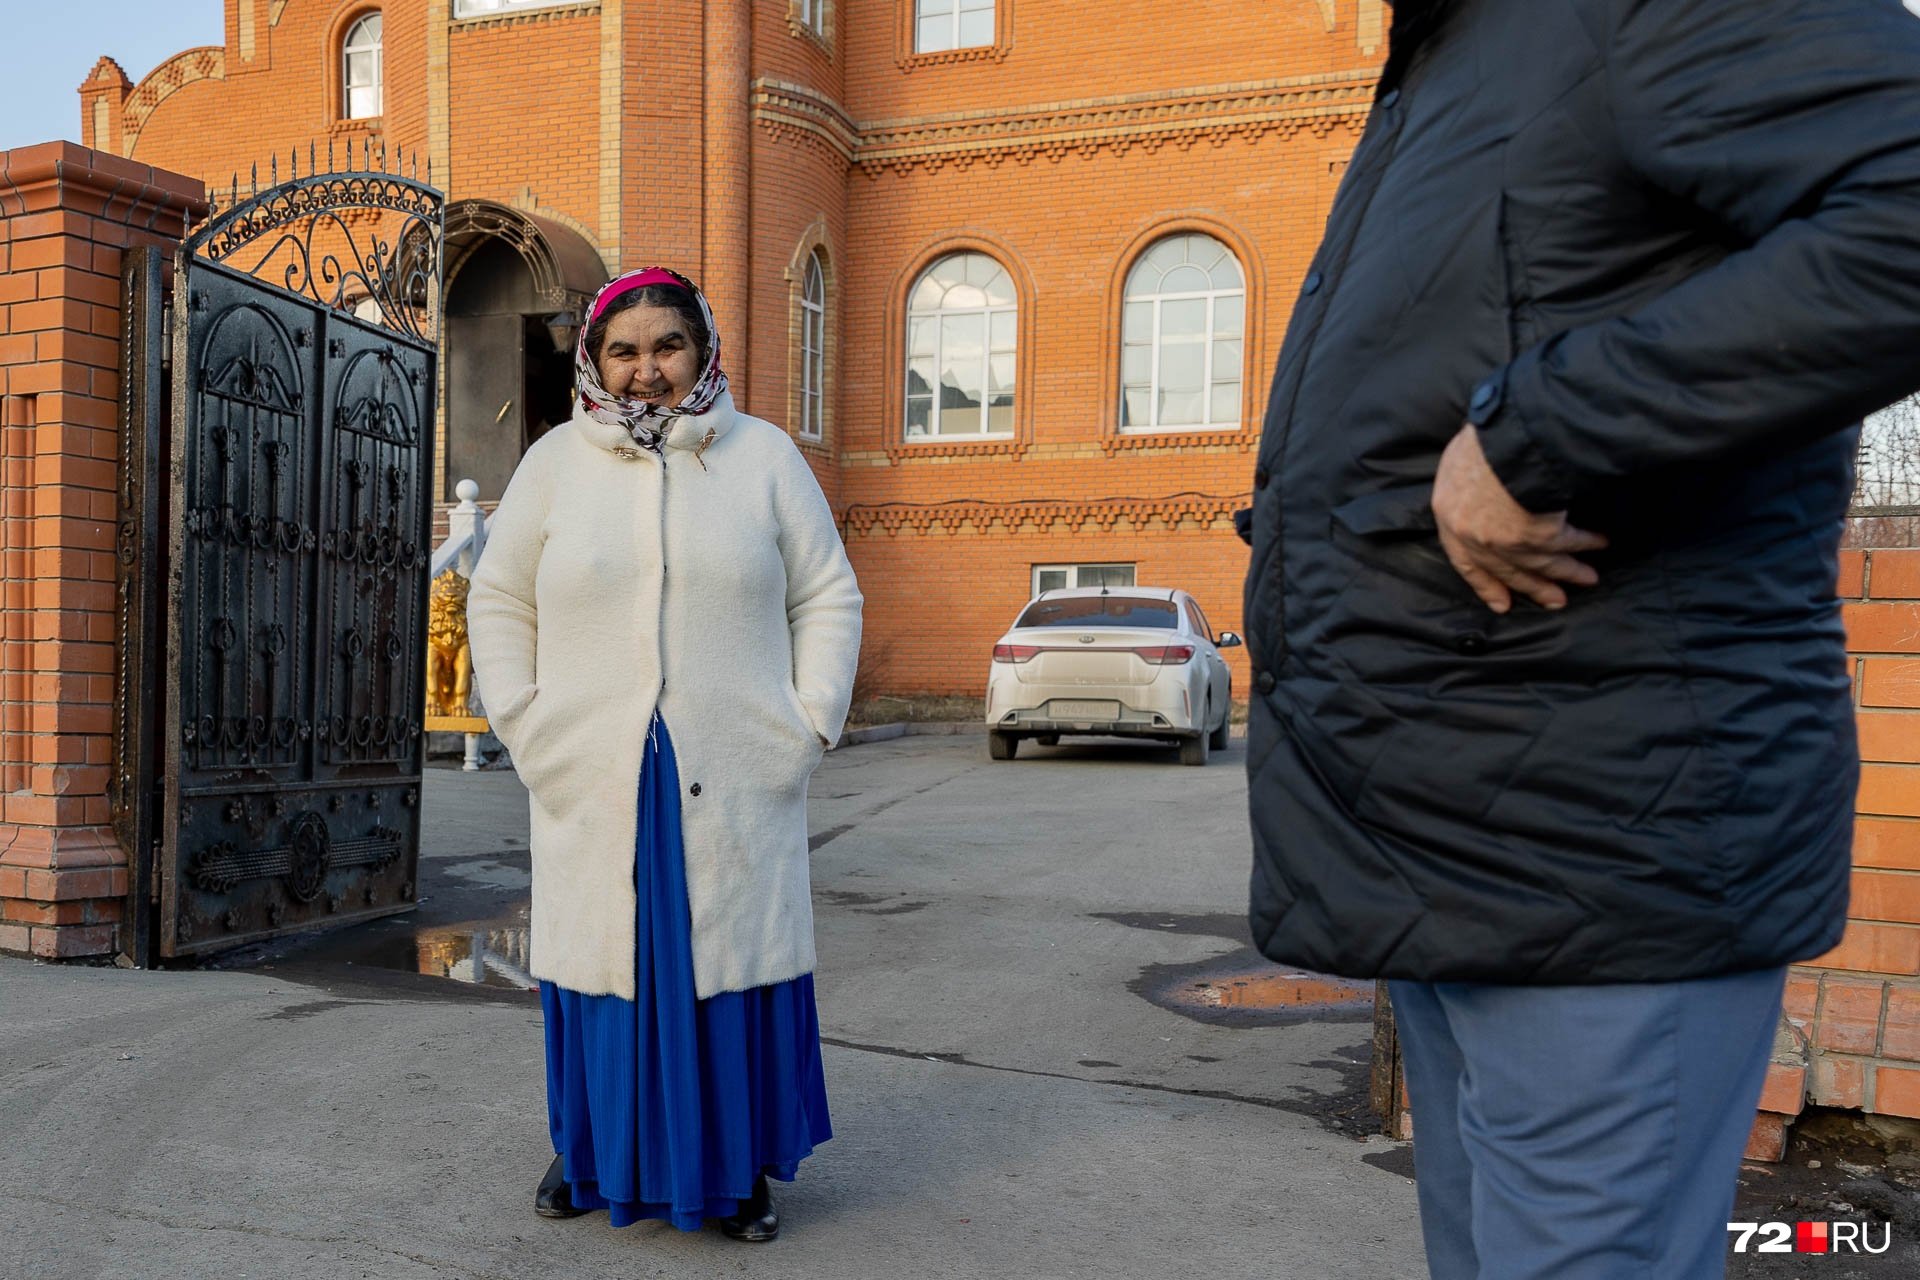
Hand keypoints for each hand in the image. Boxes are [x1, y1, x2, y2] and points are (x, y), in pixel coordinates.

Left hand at [1432, 425, 1606, 613]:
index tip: (1501, 602)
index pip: (1462, 560)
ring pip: (1542, 564)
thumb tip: (1478, 485)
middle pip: (1506, 570)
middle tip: (1554, 601)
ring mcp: (1507, 540)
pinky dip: (1586, 544)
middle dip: (1534, 586)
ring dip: (1569, 573)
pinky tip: (1600, 543)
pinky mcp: (1540, 536)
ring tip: (1588, 580)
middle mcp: (1475, 536)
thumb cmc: (1482, 436)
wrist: (1507, 434)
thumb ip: (1466, 482)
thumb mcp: (1459, 457)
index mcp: (1449, 516)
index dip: (1484, 583)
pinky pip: (1568, 544)